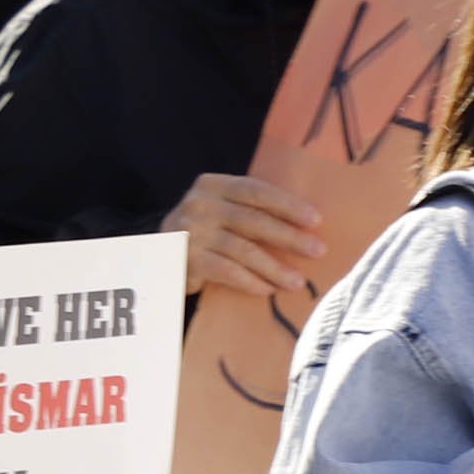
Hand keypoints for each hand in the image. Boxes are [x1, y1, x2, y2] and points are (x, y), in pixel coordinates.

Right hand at [162, 172, 326, 301]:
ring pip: (241, 249)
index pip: (255, 191)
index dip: (287, 205)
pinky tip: (267, 289)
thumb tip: (306, 224)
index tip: (316, 220)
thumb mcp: (220, 211)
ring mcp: (189, 232)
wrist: (156, 257)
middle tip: (318, 251)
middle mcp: (198, 204)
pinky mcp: (185, 259)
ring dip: (273, 267)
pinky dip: (249, 281)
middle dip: (288, 237)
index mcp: (211, 185)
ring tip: (297, 281)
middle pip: (252, 220)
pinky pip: (225, 271)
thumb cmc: (202, 233)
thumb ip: (249, 209)